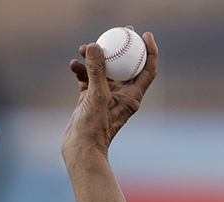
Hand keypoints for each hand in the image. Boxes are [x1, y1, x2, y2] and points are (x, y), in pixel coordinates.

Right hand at [62, 28, 157, 161]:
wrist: (80, 149)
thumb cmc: (94, 128)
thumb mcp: (96, 96)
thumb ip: (96, 70)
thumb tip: (95, 46)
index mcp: (132, 96)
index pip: (147, 69)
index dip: (149, 51)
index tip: (144, 35)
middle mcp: (122, 95)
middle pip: (126, 65)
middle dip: (122, 47)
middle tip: (118, 31)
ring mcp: (106, 97)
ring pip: (104, 70)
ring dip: (95, 58)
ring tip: (84, 48)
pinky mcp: (91, 99)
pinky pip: (88, 78)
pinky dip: (82, 70)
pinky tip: (73, 64)